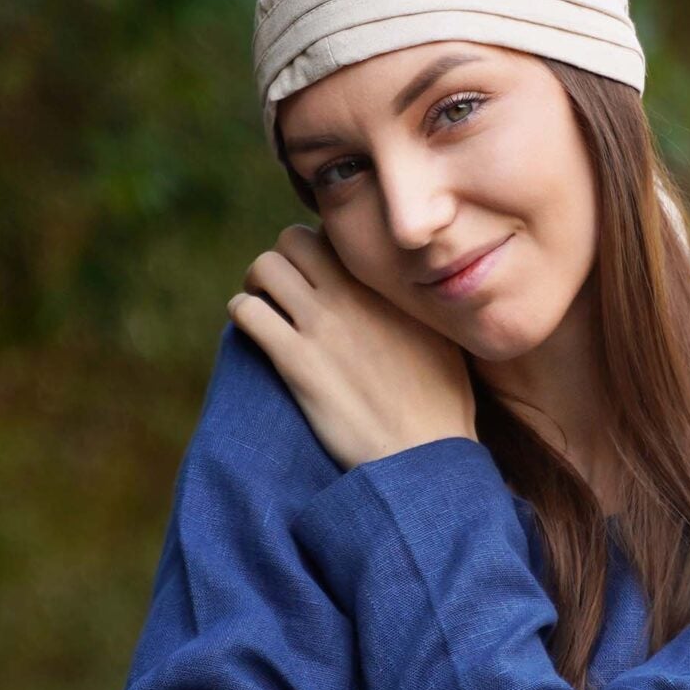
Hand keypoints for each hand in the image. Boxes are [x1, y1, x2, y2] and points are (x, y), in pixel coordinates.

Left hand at [226, 224, 477, 470]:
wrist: (423, 454)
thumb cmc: (441, 404)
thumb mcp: (446, 338)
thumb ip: (421, 305)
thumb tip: (415, 289)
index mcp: (389, 285)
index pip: (339, 235)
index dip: (324, 249)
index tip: (322, 272)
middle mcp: (353, 293)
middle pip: (293, 238)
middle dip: (283, 259)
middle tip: (285, 288)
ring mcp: (322, 324)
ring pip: (264, 266)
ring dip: (257, 283)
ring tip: (266, 307)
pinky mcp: (295, 360)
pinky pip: (247, 311)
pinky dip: (243, 314)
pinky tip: (255, 333)